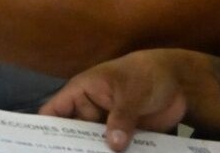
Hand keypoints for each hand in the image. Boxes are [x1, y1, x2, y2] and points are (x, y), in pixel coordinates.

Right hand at [40, 51, 191, 151]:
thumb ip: (123, 116)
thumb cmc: (147, 74)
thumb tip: (114, 146)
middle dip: (72, 148)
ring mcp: (106, 127)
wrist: (179, 83)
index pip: (54, 112)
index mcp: (82, 93)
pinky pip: (114, 151)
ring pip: (94, 146)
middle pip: (72, 134)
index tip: (40, 147)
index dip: (45, 128)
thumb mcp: (133, 92)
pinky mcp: (124, 139)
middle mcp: (89, 112)